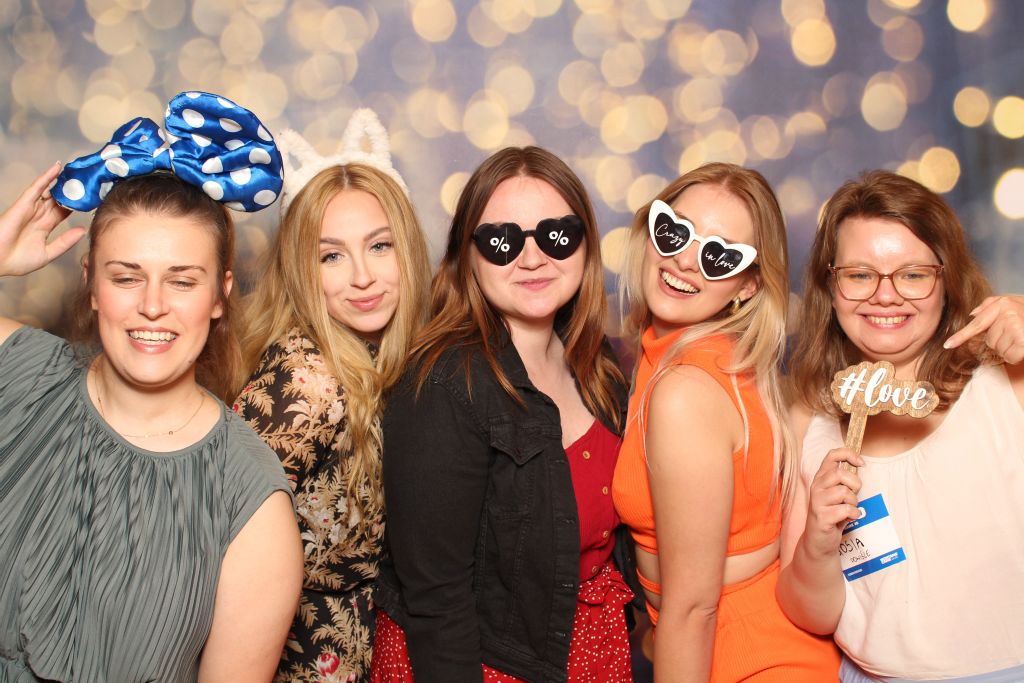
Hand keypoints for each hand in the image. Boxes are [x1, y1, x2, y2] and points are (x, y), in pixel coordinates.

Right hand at [0, 163, 84, 277]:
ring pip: (49, 190)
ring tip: (76, 171)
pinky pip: (36, 188)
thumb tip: (82, 230)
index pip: (64, 211)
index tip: (90, 198)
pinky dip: (46, 177)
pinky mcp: (23, 204)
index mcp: (45, 226)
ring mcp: (31, 208)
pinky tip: (56, 168)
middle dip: (71, 191)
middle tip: (86, 180)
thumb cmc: (17, 260)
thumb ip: (65, 242)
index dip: (76, 204)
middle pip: (58, 199)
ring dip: (61, 181)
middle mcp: (39, 215)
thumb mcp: (48, 253)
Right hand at [803, 447, 862, 557]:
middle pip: (840, 474)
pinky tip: (849, 518)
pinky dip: (854, 515)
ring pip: (844, 492)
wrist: (818, 541)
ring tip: (848, 510)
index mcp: (820, 478)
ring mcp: (817, 502)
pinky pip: (846, 510)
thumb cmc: (831, 515)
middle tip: (853, 496)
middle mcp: (816, 487)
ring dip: (853, 503)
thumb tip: (859, 464)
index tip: (861, 463)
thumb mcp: (837, 494)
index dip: (848, 454)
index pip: (832, 456)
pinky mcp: (822, 517)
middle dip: (854, 485)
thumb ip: (844, 480)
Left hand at [944, 295, 1023, 363]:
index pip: (977, 324)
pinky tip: (1023, 346)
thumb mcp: (1013, 304)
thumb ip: (992, 306)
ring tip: (1021, 338)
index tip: (947, 345)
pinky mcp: (1023, 339)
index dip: (960, 336)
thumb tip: (973, 314)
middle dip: (1000, 342)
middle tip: (1016, 334)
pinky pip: (1009, 356)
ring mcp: (1014, 326)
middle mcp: (1006, 314)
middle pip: (989, 341)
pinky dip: (1016, 356)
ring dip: (1009, 349)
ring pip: (998, 350)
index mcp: (1002, 305)